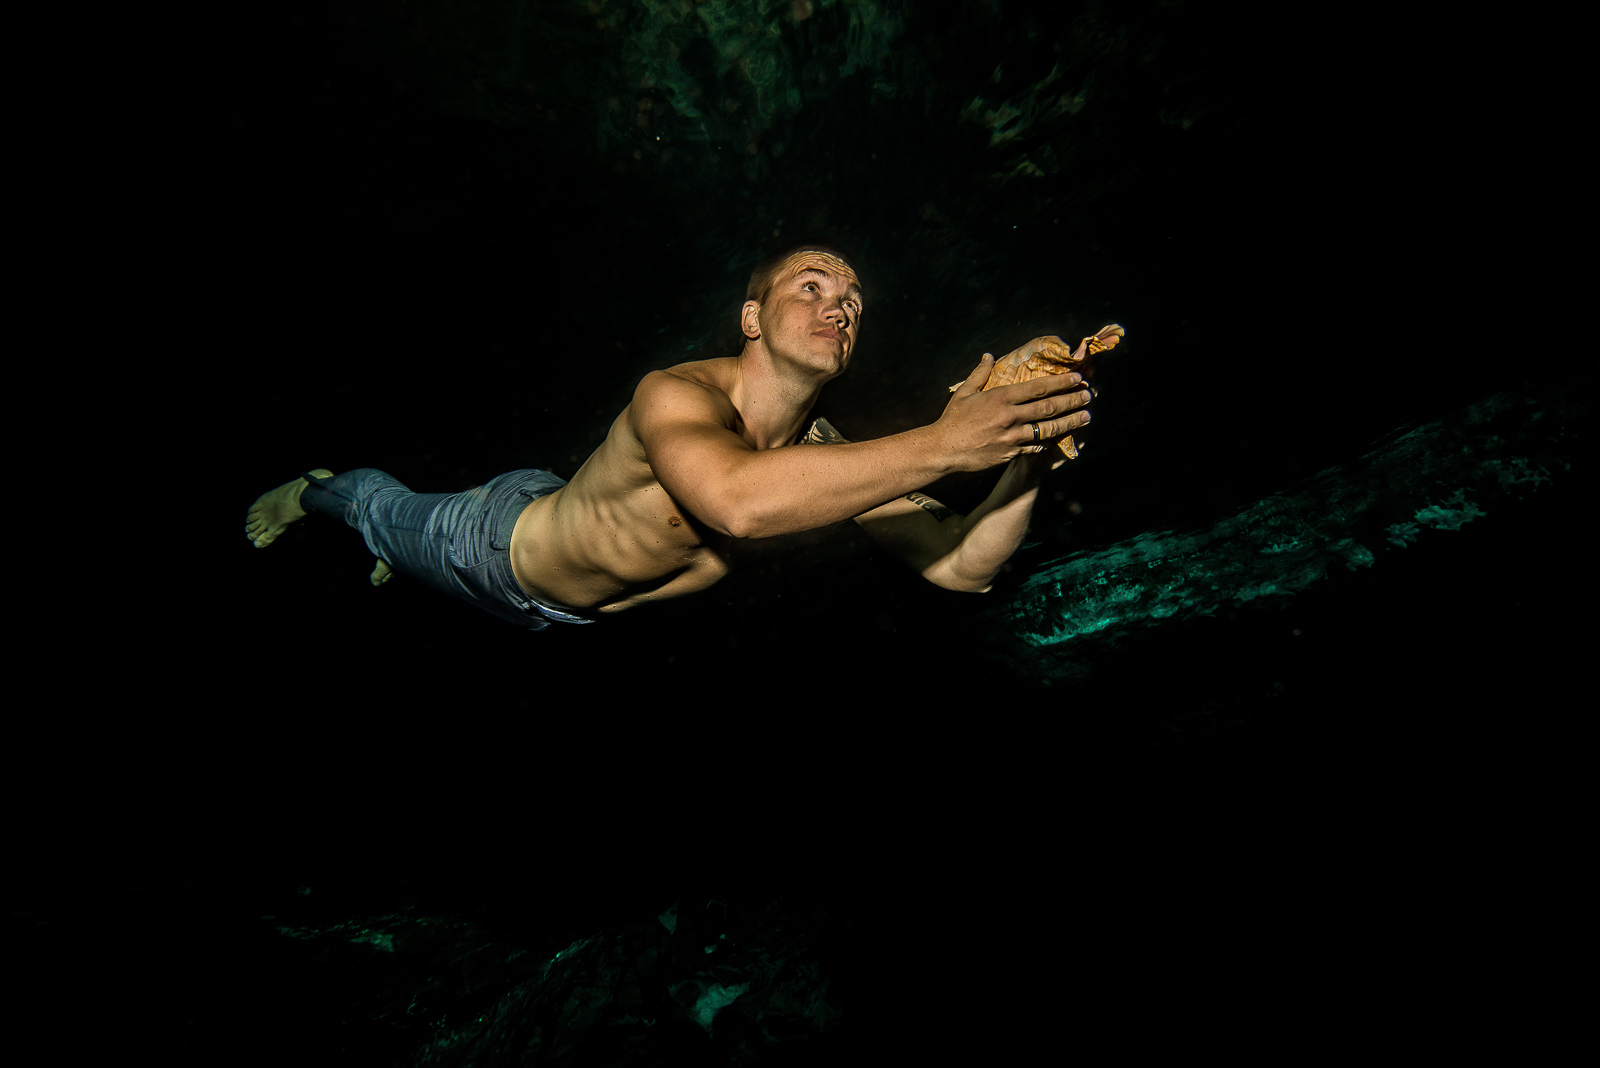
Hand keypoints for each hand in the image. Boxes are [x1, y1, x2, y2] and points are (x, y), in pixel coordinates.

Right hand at [935, 353, 1091, 471]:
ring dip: (1070, 422)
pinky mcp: (1011, 452)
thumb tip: (988, 356)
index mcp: (1001, 397)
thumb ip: (980, 373)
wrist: (943, 449)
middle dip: (1072, 401)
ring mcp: (1012, 436)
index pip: (1038, 388)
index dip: (1061, 383)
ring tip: (1085, 417)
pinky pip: (1036, 447)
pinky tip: (1060, 438)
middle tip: (1088, 396)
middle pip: (1049, 408)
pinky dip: (1049, 442)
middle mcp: (1010, 416)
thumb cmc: (952, 419)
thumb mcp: (964, 392)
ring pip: (1048, 428)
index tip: (1076, 379)